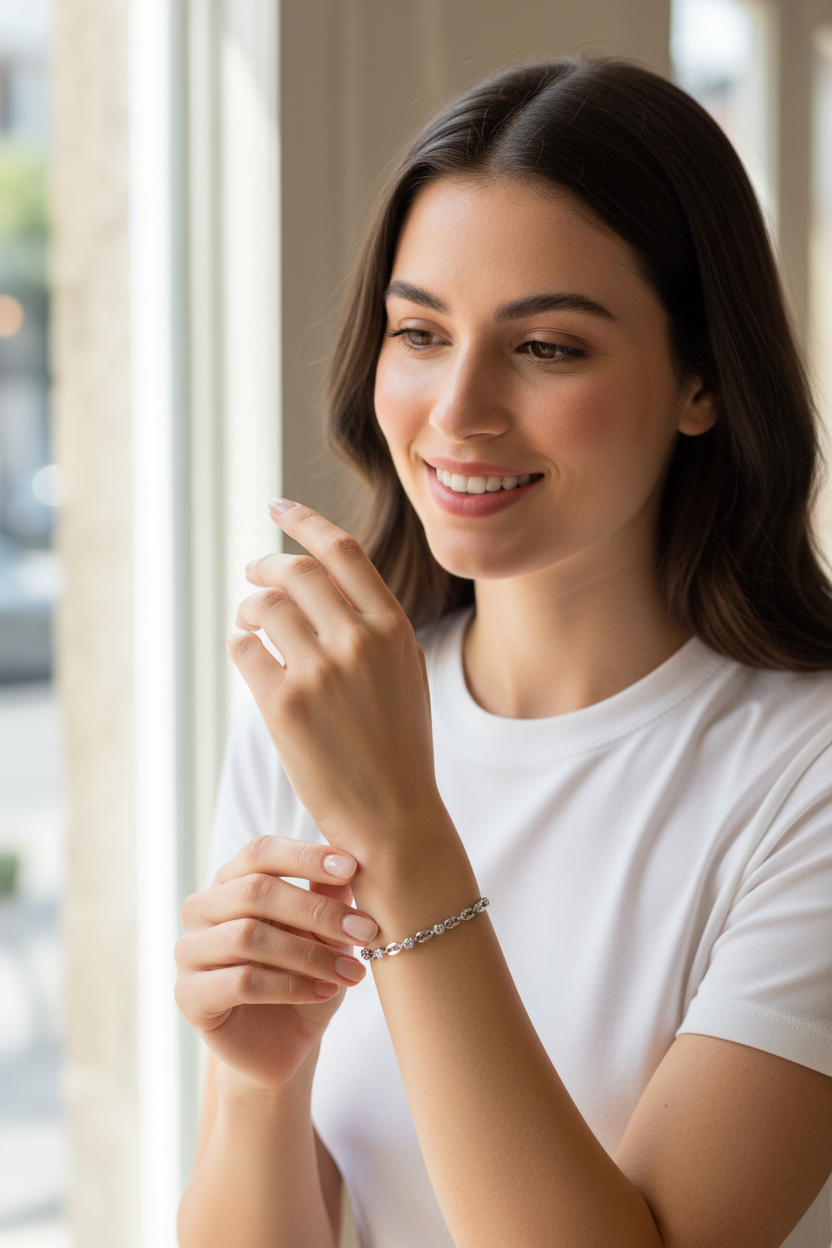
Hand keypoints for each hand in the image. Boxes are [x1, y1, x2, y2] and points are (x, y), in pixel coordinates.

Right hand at [174, 836, 378, 1090]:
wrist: (285, 1045)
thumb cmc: (305, 976)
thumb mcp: (325, 934)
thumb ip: (328, 896)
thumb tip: (350, 860)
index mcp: (230, 881)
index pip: (260, 852)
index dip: (305, 856)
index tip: (352, 869)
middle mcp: (201, 909)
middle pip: (255, 891)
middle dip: (317, 910)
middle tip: (365, 930)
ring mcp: (189, 952)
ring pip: (248, 937)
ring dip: (310, 954)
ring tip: (352, 971)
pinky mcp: (189, 996)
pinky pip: (240, 982)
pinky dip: (290, 985)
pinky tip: (326, 992)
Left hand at [227, 500, 445, 851]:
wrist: (393, 815)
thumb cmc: (398, 744)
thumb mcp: (406, 672)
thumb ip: (374, 623)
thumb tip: (324, 578)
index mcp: (393, 627)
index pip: (342, 550)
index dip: (305, 520)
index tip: (278, 505)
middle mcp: (358, 641)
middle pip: (295, 570)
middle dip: (265, 564)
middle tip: (254, 572)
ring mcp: (320, 671)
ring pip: (264, 606)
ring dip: (249, 607)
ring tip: (251, 622)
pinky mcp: (283, 704)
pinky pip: (244, 650)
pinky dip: (241, 646)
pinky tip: (252, 660)